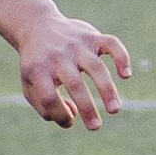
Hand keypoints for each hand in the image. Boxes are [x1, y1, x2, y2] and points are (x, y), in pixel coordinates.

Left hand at [15, 11, 131, 130]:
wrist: (37, 27)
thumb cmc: (37, 64)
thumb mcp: (30, 84)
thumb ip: (45, 106)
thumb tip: (73, 116)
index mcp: (38, 70)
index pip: (48, 96)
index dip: (59, 113)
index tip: (70, 122)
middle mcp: (57, 57)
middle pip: (74, 84)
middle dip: (87, 108)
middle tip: (95, 127)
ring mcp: (76, 45)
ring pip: (96, 67)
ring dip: (107, 90)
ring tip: (115, 110)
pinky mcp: (92, 36)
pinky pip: (111, 44)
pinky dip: (121, 58)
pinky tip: (126, 75)